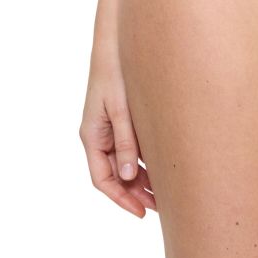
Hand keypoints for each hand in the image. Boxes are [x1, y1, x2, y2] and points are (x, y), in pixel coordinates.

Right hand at [79, 40, 156, 217]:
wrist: (117, 45)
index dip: (120, 199)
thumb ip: (125, 141)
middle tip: (160, 207)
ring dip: (141, 180)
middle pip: (114, 175)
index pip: (103, 179)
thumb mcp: (121, 110)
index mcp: (92, 136)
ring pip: (123, 164)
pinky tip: (162, 168)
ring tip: (165, 193)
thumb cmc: (117, 74)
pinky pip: (130, 148)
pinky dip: (143, 162)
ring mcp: (109, 129)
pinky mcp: (121, 120)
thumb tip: (126, 176)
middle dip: (134, 194)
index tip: (140, 212)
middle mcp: (98, 136)